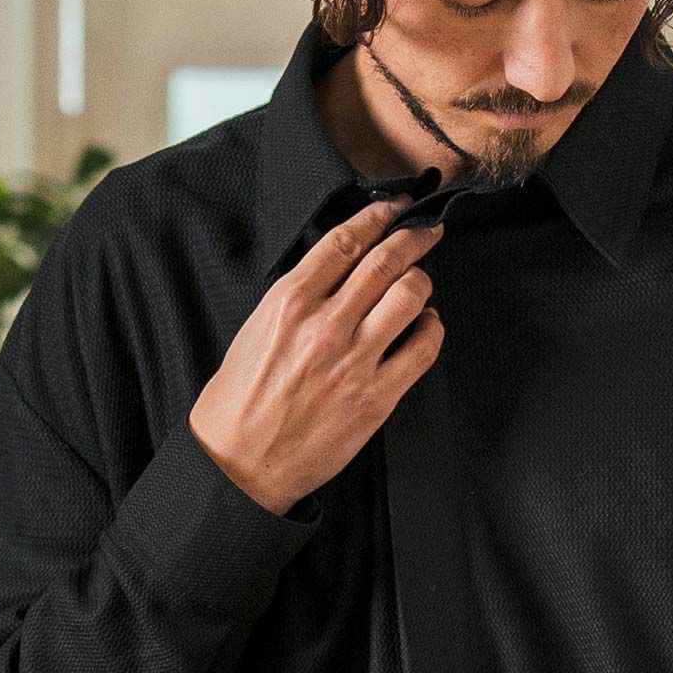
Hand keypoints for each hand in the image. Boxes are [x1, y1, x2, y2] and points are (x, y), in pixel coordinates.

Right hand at [190, 195, 445, 515]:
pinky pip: (423, 350)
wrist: (240, 465)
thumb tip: (337, 276)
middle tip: (428, 230)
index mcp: (289, 302)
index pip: (345, 242)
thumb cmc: (240, 403)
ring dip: (422, 283)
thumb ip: (298, 300)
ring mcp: (355, 362)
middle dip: (415, 238)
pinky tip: (426, 327)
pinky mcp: (376, 397)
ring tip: (420, 285)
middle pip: (386, 262)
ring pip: (411, 297)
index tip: (396, 208)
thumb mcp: (256, 331)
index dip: (378, 217)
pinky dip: (432, 329)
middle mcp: (325, 326)